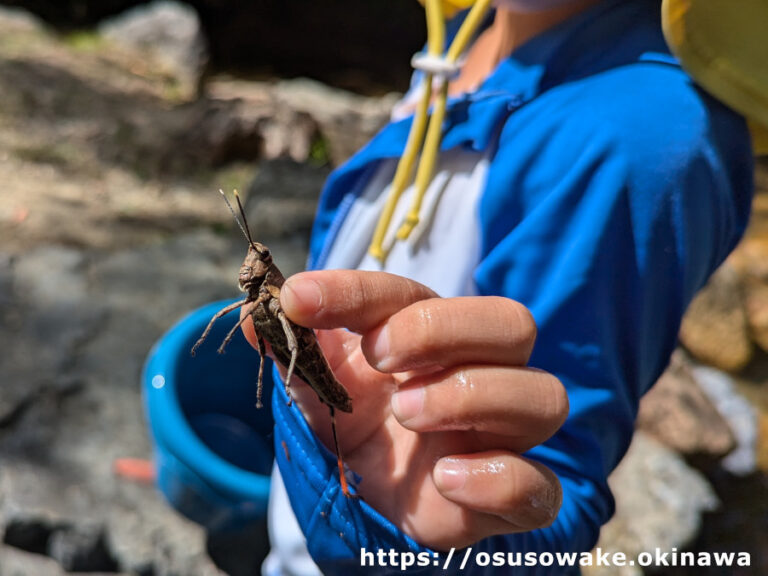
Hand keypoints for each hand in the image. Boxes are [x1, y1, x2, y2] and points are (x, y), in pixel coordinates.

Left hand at [246, 270, 567, 549]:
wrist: (371, 491)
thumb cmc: (354, 417)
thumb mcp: (316, 382)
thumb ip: (292, 348)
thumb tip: (252, 318)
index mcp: (432, 332)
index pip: (409, 294)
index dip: (354, 292)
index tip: (298, 299)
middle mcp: (482, 372)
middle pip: (510, 324)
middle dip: (441, 330)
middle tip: (379, 357)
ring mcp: (503, 435)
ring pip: (542, 397)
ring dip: (469, 395)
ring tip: (406, 412)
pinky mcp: (511, 498)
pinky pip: (541, 488)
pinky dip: (500, 478)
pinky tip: (444, 478)